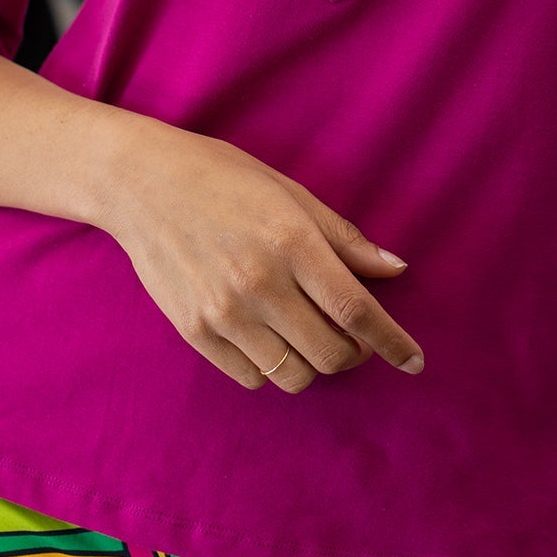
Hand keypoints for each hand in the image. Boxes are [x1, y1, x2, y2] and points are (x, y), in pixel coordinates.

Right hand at [106, 123, 423, 393]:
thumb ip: (344, 238)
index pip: (356, 310)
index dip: (392, 342)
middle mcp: (260, 284)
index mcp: (291, 242)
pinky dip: (272, 369)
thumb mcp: (291, 193)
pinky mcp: (195, 333)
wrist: (142, 183)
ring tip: (311, 335)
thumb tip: (396, 269)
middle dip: (356, 353)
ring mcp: (224, 313)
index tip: (414, 361)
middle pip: (330, 353)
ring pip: (294, 376)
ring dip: (314, 363)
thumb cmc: (223, 178)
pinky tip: (271, 338)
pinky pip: (253, 379)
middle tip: (354, 336)